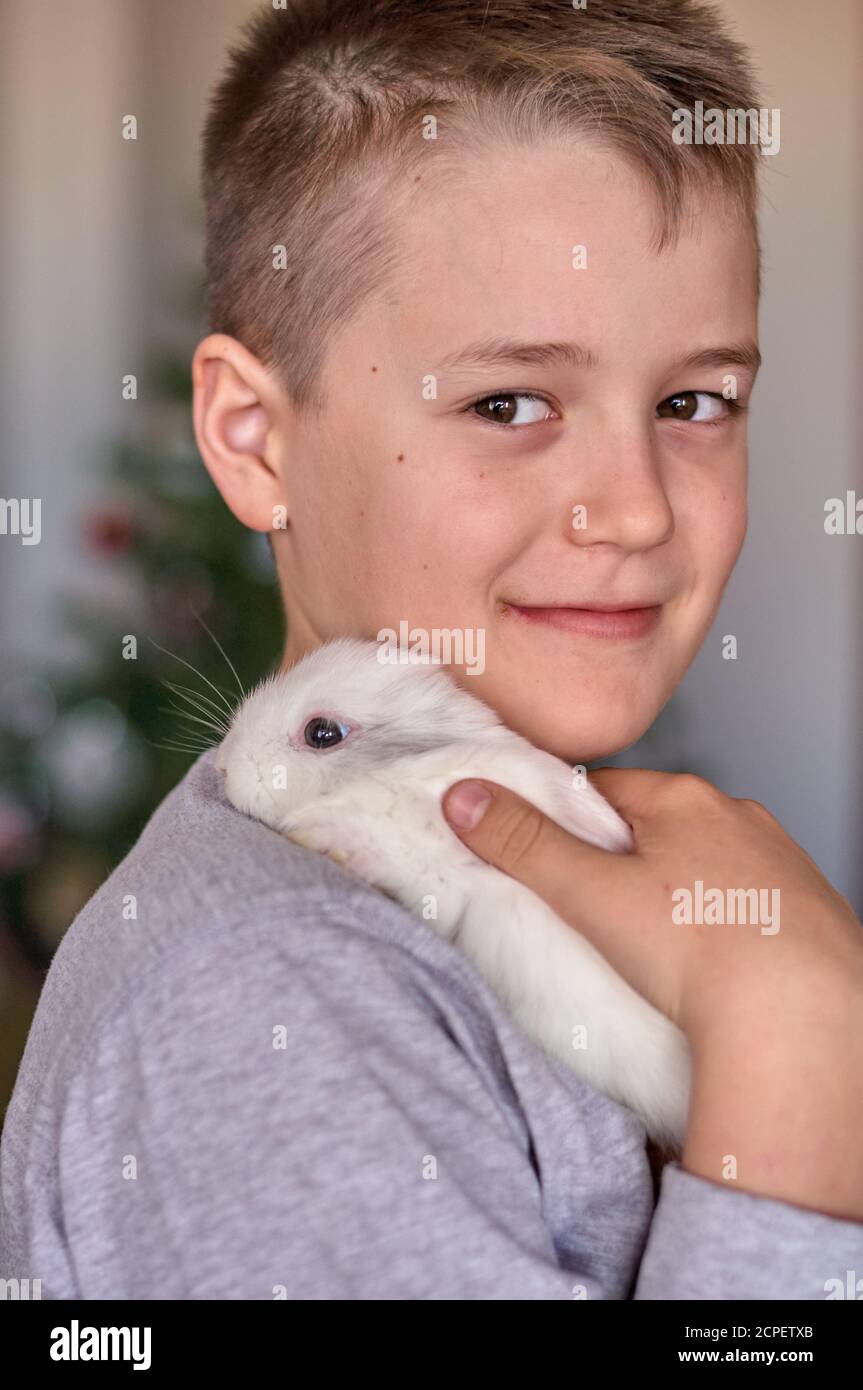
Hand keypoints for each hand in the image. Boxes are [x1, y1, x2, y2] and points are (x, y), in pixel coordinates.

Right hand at [442, 770, 862, 1216]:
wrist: (801, 1024)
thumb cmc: (702, 955)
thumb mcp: (589, 895)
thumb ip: (523, 844)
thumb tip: (465, 797)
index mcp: (686, 798)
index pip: (603, 789)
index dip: (566, 826)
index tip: (549, 864)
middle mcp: (741, 819)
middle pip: (655, 827)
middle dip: (621, 863)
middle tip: (593, 916)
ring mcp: (782, 866)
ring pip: (704, 867)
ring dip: (676, 895)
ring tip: (652, 953)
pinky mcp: (810, 914)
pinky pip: (746, 907)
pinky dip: (722, 927)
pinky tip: (706, 970)